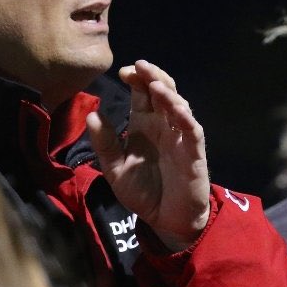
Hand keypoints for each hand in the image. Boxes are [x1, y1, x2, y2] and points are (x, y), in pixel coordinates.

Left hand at [86, 59, 210, 251]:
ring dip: (168, 93)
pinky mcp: (193, 153)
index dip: (136, 79)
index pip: (141, 93)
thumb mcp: (115, 170)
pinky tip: (175, 108)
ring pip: (179, 105)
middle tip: (139, 66)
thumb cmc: (143, 192)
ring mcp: (180, 137)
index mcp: (144, 125)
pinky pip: (192, 130)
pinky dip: (185, 117)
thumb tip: (92, 114)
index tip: (123, 72)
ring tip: (154, 84)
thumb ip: (105, 144)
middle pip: (162, 91)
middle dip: (152, 76)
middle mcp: (163, 126)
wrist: (165, 220)